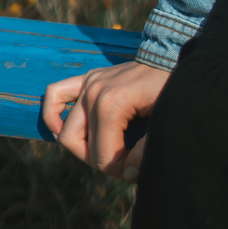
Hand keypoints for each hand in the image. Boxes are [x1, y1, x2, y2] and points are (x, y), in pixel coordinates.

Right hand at [42, 59, 170, 182]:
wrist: (174, 55)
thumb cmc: (172, 87)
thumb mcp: (166, 121)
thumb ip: (147, 151)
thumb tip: (127, 173)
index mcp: (111, 104)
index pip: (102, 156)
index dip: (120, 169)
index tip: (138, 167)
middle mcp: (94, 92)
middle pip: (82, 147)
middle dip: (102, 161)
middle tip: (125, 161)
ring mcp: (89, 83)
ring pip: (66, 131)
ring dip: (83, 147)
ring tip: (106, 150)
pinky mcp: (89, 78)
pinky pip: (56, 94)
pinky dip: (54, 114)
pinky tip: (63, 130)